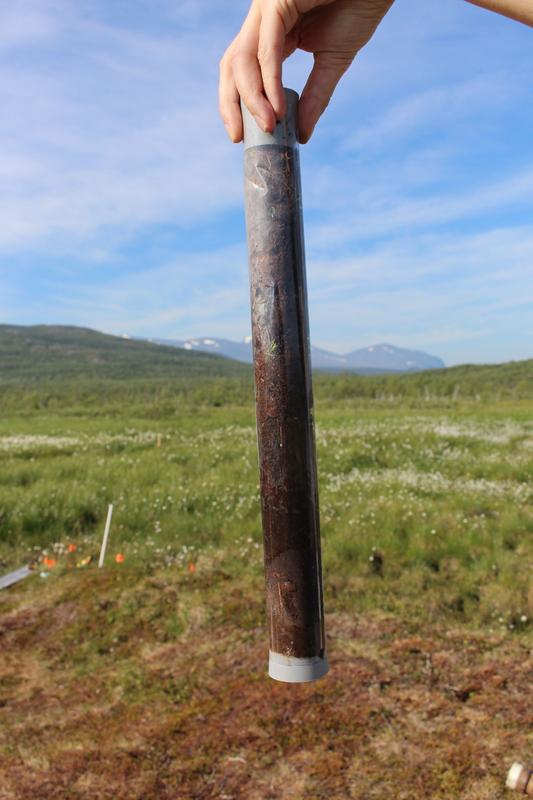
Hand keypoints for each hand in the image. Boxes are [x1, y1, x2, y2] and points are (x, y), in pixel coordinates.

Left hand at [219, 0, 393, 143]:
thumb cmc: (359, 8)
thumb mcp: (333, 62)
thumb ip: (314, 98)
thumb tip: (301, 136)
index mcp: (273, 32)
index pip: (243, 71)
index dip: (237, 103)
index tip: (241, 136)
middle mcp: (263, 20)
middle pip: (232, 65)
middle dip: (231, 104)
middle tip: (239, 138)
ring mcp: (267, 8)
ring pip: (243, 59)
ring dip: (252, 99)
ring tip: (269, 127)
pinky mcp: (277, 1)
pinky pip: (267, 49)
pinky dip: (270, 83)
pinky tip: (278, 108)